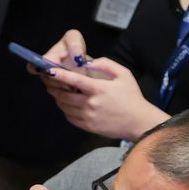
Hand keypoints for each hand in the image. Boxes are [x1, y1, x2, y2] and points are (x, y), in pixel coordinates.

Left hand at [41, 51, 168, 141]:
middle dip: (54, 87)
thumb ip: (106, 64)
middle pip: (63, 95)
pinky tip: (69, 104)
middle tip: (51, 82)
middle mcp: (90, 103)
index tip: (48, 71)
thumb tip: (87, 62)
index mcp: (98, 89)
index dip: (59, 75)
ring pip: (64, 106)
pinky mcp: (87, 127)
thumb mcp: (124, 74)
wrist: (139, 122)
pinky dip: (65, 109)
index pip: (74, 80)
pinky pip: (69, 117)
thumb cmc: (132, 96)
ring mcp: (88, 117)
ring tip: (59, 92)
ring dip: (59, 98)